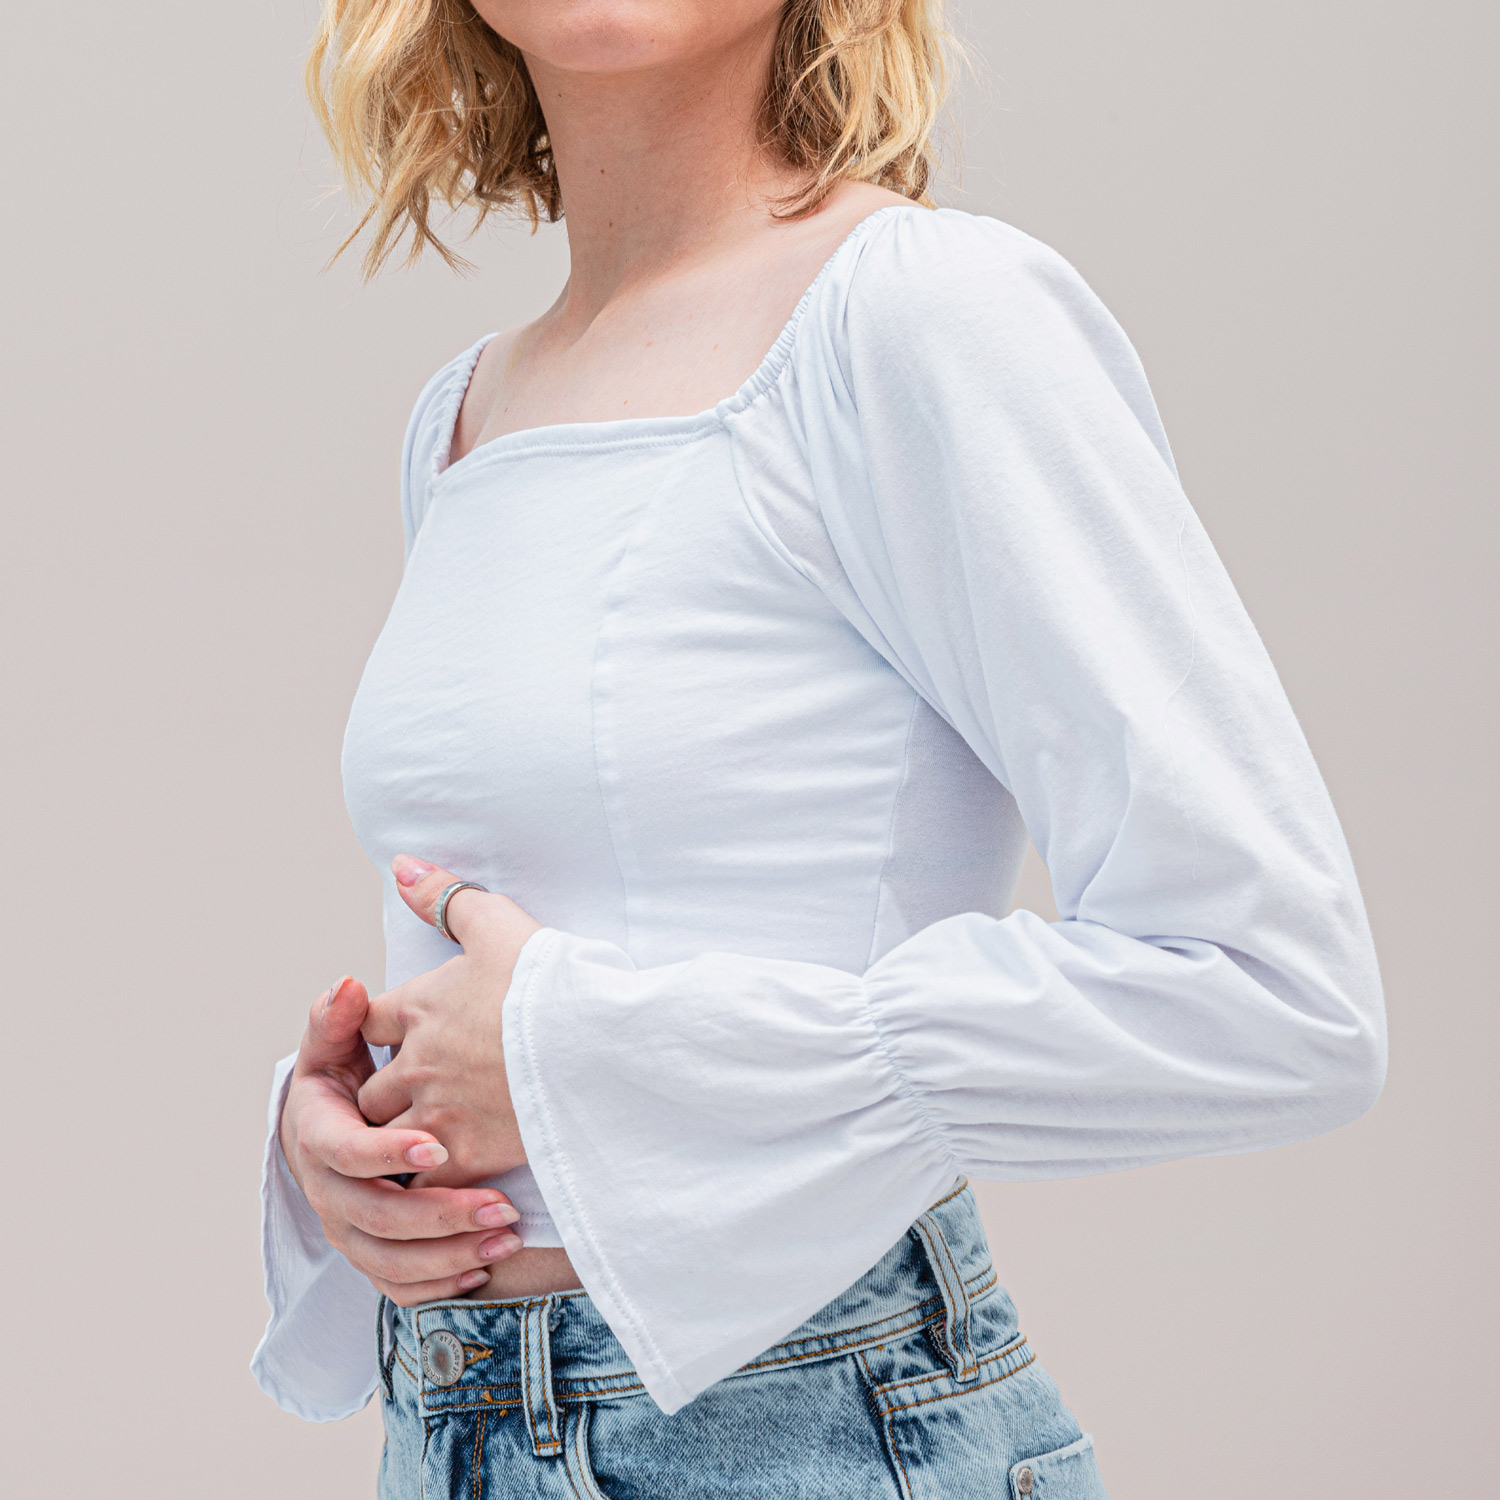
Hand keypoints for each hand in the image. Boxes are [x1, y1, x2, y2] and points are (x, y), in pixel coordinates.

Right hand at [278, 975, 525, 1304]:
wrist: (324, 1127)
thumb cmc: (340, 1077)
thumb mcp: (332, 1043)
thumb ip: (338, 1017)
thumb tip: (349, 986)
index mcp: (316, 1138)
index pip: (348, 1154)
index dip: (389, 1153)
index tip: (438, 1145)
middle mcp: (327, 1193)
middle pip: (377, 1218)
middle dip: (440, 1215)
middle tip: (501, 1204)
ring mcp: (347, 1229)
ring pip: (391, 1261)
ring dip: (450, 1255)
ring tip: (507, 1236)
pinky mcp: (370, 1254)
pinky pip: (399, 1286)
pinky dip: (439, 1284)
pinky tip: (484, 1266)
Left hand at [357, 856, 543, 1189]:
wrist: (597, 1044)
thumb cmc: (551, 982)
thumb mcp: (497, 924)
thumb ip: (444, 897)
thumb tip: (401, 864)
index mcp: (418, 1007)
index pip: (367, 1021)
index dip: (379, 1028)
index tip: (399, 1035)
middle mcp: (416, 1062)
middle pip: (371, 1090)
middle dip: (386, 1094)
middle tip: (415, 1099)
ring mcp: (435, 1113)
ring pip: (386, 1139)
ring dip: (401, 1142)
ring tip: (426, 1144)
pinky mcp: (464, 1154)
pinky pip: (422, 1179)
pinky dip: (429, 1180)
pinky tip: (447, 1181)